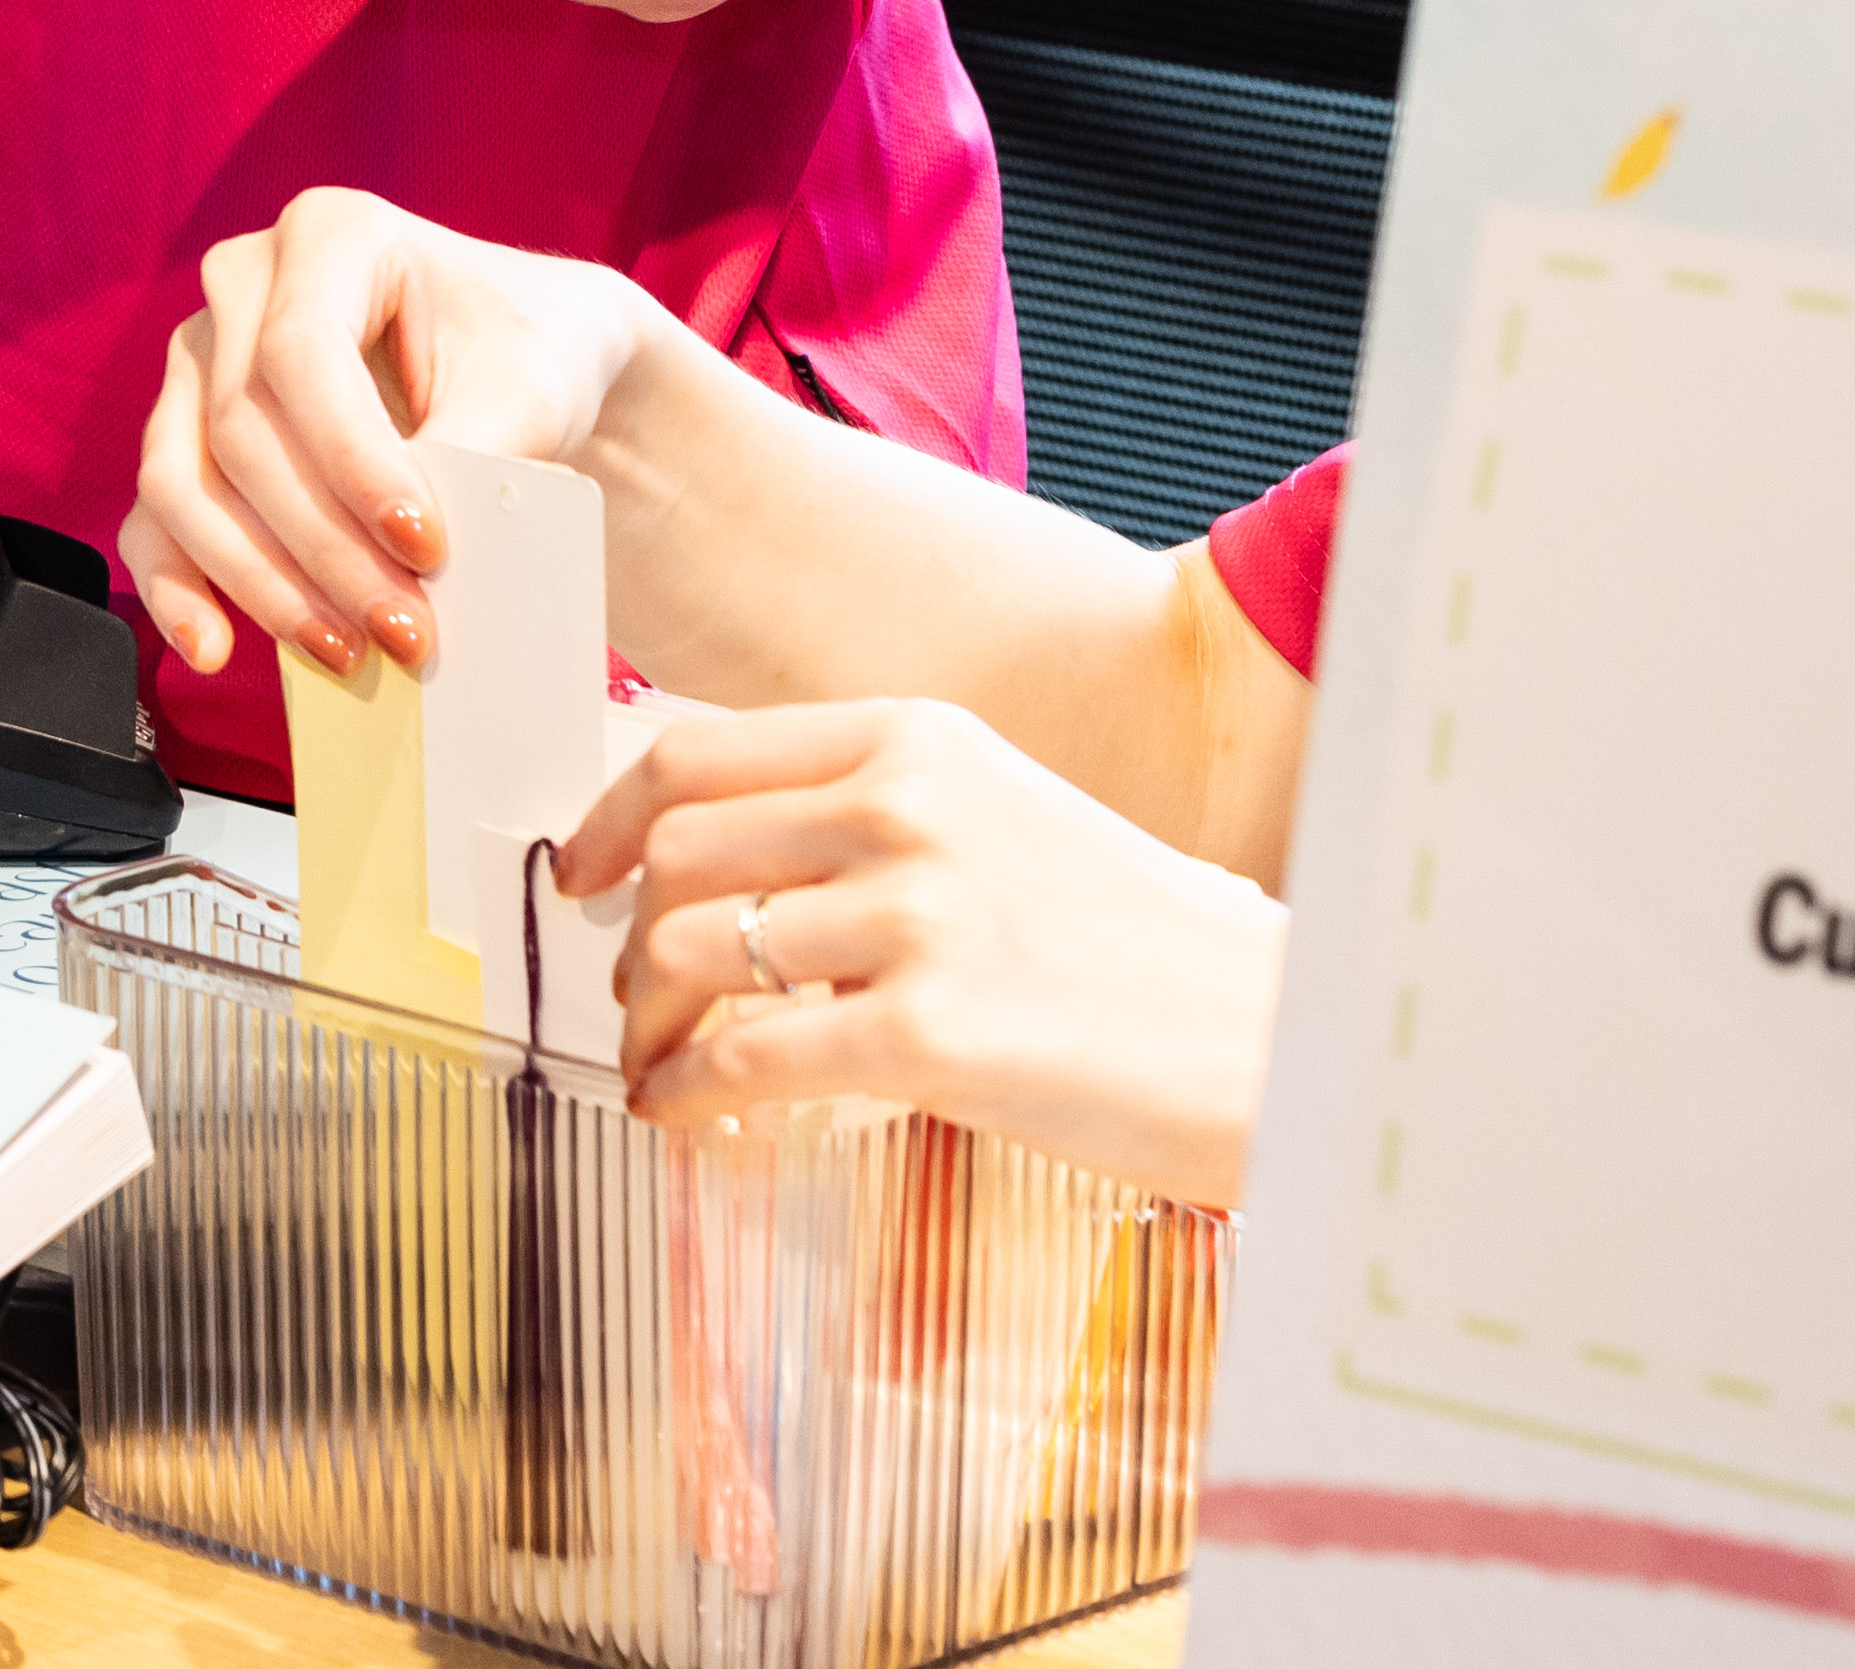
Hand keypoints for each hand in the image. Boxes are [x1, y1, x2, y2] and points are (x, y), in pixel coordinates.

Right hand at [120, 189, 668, 685]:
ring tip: (345, 651)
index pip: (302, 354)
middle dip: (323, 547)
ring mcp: (203, 359)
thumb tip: (405, 552)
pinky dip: (176, 587)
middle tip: (405, 631)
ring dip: (260, 582)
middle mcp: (244, 282)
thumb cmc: (530, 353)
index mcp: (331, 233)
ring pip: (184, 481)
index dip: (353, 462)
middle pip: (241, 430)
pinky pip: (153, 516)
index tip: (427, 547)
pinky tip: (214, 647)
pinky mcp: (187, 436)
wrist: (525, 368)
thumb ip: (471, 453)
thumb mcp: (530, 386)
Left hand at [552, 695, 1284, 1209]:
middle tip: (631, 994)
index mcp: (916, 740)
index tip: (578, 871)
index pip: (697, 753)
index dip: (609, 818)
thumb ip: (872, 815)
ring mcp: (918, 916)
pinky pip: (746, 1057)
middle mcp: (907, 806)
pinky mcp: (932, 1032)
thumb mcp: (1001, 817)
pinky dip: (687, 1090)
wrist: (1276, 1037)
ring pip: (692, 952)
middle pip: (679, 854)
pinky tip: (687, 1114)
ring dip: (648, 1020)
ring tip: (663, 1062)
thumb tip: (724, 849)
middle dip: (627, 937)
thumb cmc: (1140, 946)